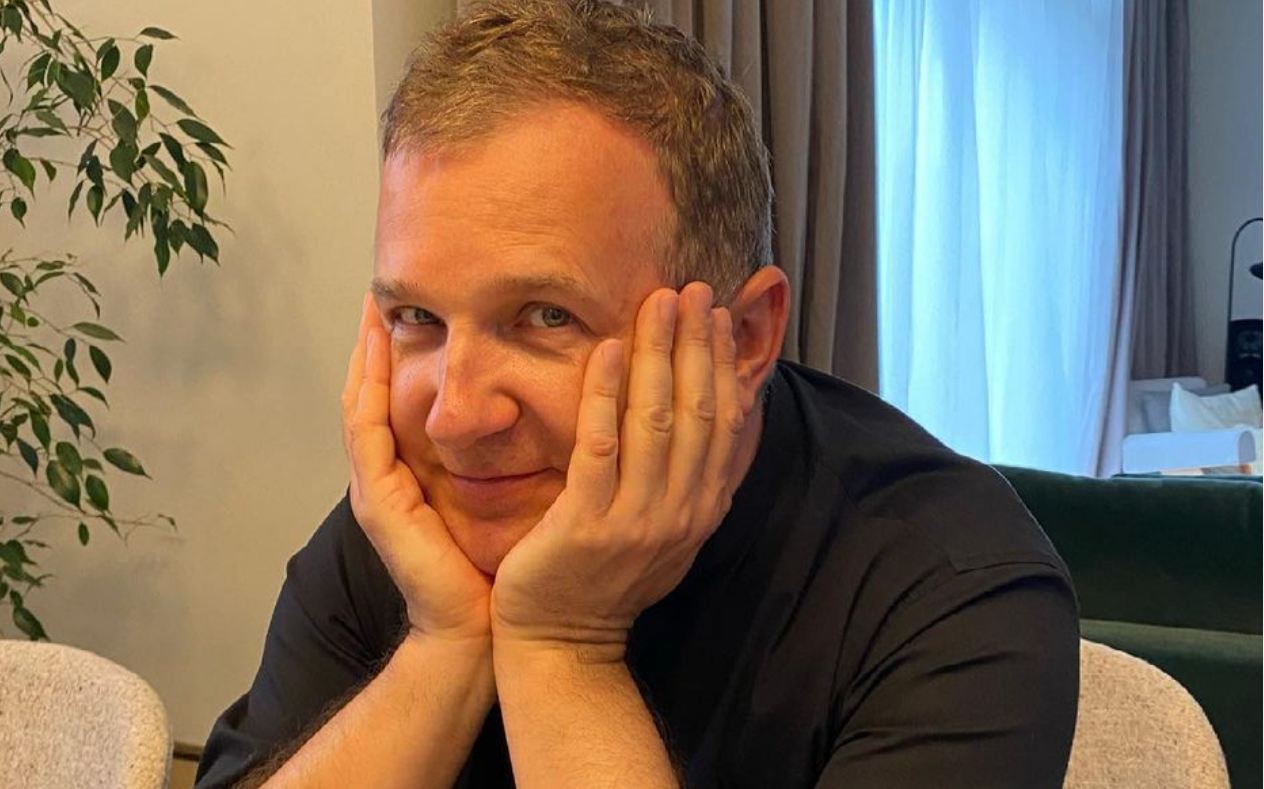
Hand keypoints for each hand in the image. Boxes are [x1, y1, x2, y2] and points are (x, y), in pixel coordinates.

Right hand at [342, 293, 492, 643]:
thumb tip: (548, 409)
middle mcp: (387, 475)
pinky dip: (365, 387)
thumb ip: (510, 456)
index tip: (415, 306)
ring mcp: (376, 487)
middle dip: (373, 341)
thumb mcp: (504, 498)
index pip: (399, 399)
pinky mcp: (377, 500)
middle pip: (370, 392)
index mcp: (414, 473)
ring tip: (372, 305)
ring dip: (363, 353)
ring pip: (359, 402)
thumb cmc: (497, 567)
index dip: (401, 355)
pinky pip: (365, 431)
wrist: (478, 629)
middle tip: (380, 287)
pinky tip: (373, 350)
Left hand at [489, 282, 744, 658]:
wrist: (564, 644)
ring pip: (658, 420)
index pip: (727, 422)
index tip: (719, 315)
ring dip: (659, 354)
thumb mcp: (670, 531)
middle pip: (699, 411)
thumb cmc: (608, 580)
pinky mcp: (589, 524)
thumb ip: (695, 479)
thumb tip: (724, 417)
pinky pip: (601, 445)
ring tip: (657, 302)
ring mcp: (637, 519)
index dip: (725, 364)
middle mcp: (682, 512)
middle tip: (692, 289)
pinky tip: (604, 350)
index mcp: (703, 509)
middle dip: (697, 344)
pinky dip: (605, 393)